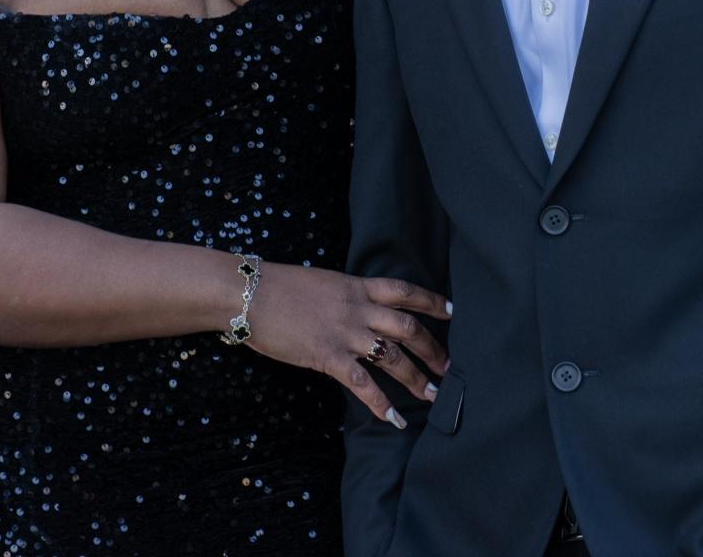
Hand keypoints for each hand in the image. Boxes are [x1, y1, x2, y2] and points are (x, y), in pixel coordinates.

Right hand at [246, 264, 451, 427]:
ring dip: (416, 378)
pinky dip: (380, 404)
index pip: (404, 291)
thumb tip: (361, 308)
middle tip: (449, 366)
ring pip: (392, 356)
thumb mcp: (324, 283)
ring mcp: (345, 332)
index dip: (431, 301)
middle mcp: (358, 308)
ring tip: (432, 396)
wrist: (251, 293)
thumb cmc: (281, 287)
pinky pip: (361, 383)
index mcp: (356, 286)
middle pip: (407, 326)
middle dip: (432, 348)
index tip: (451, 312)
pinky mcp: (327, 355)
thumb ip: (347, 296)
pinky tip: (394, 420)